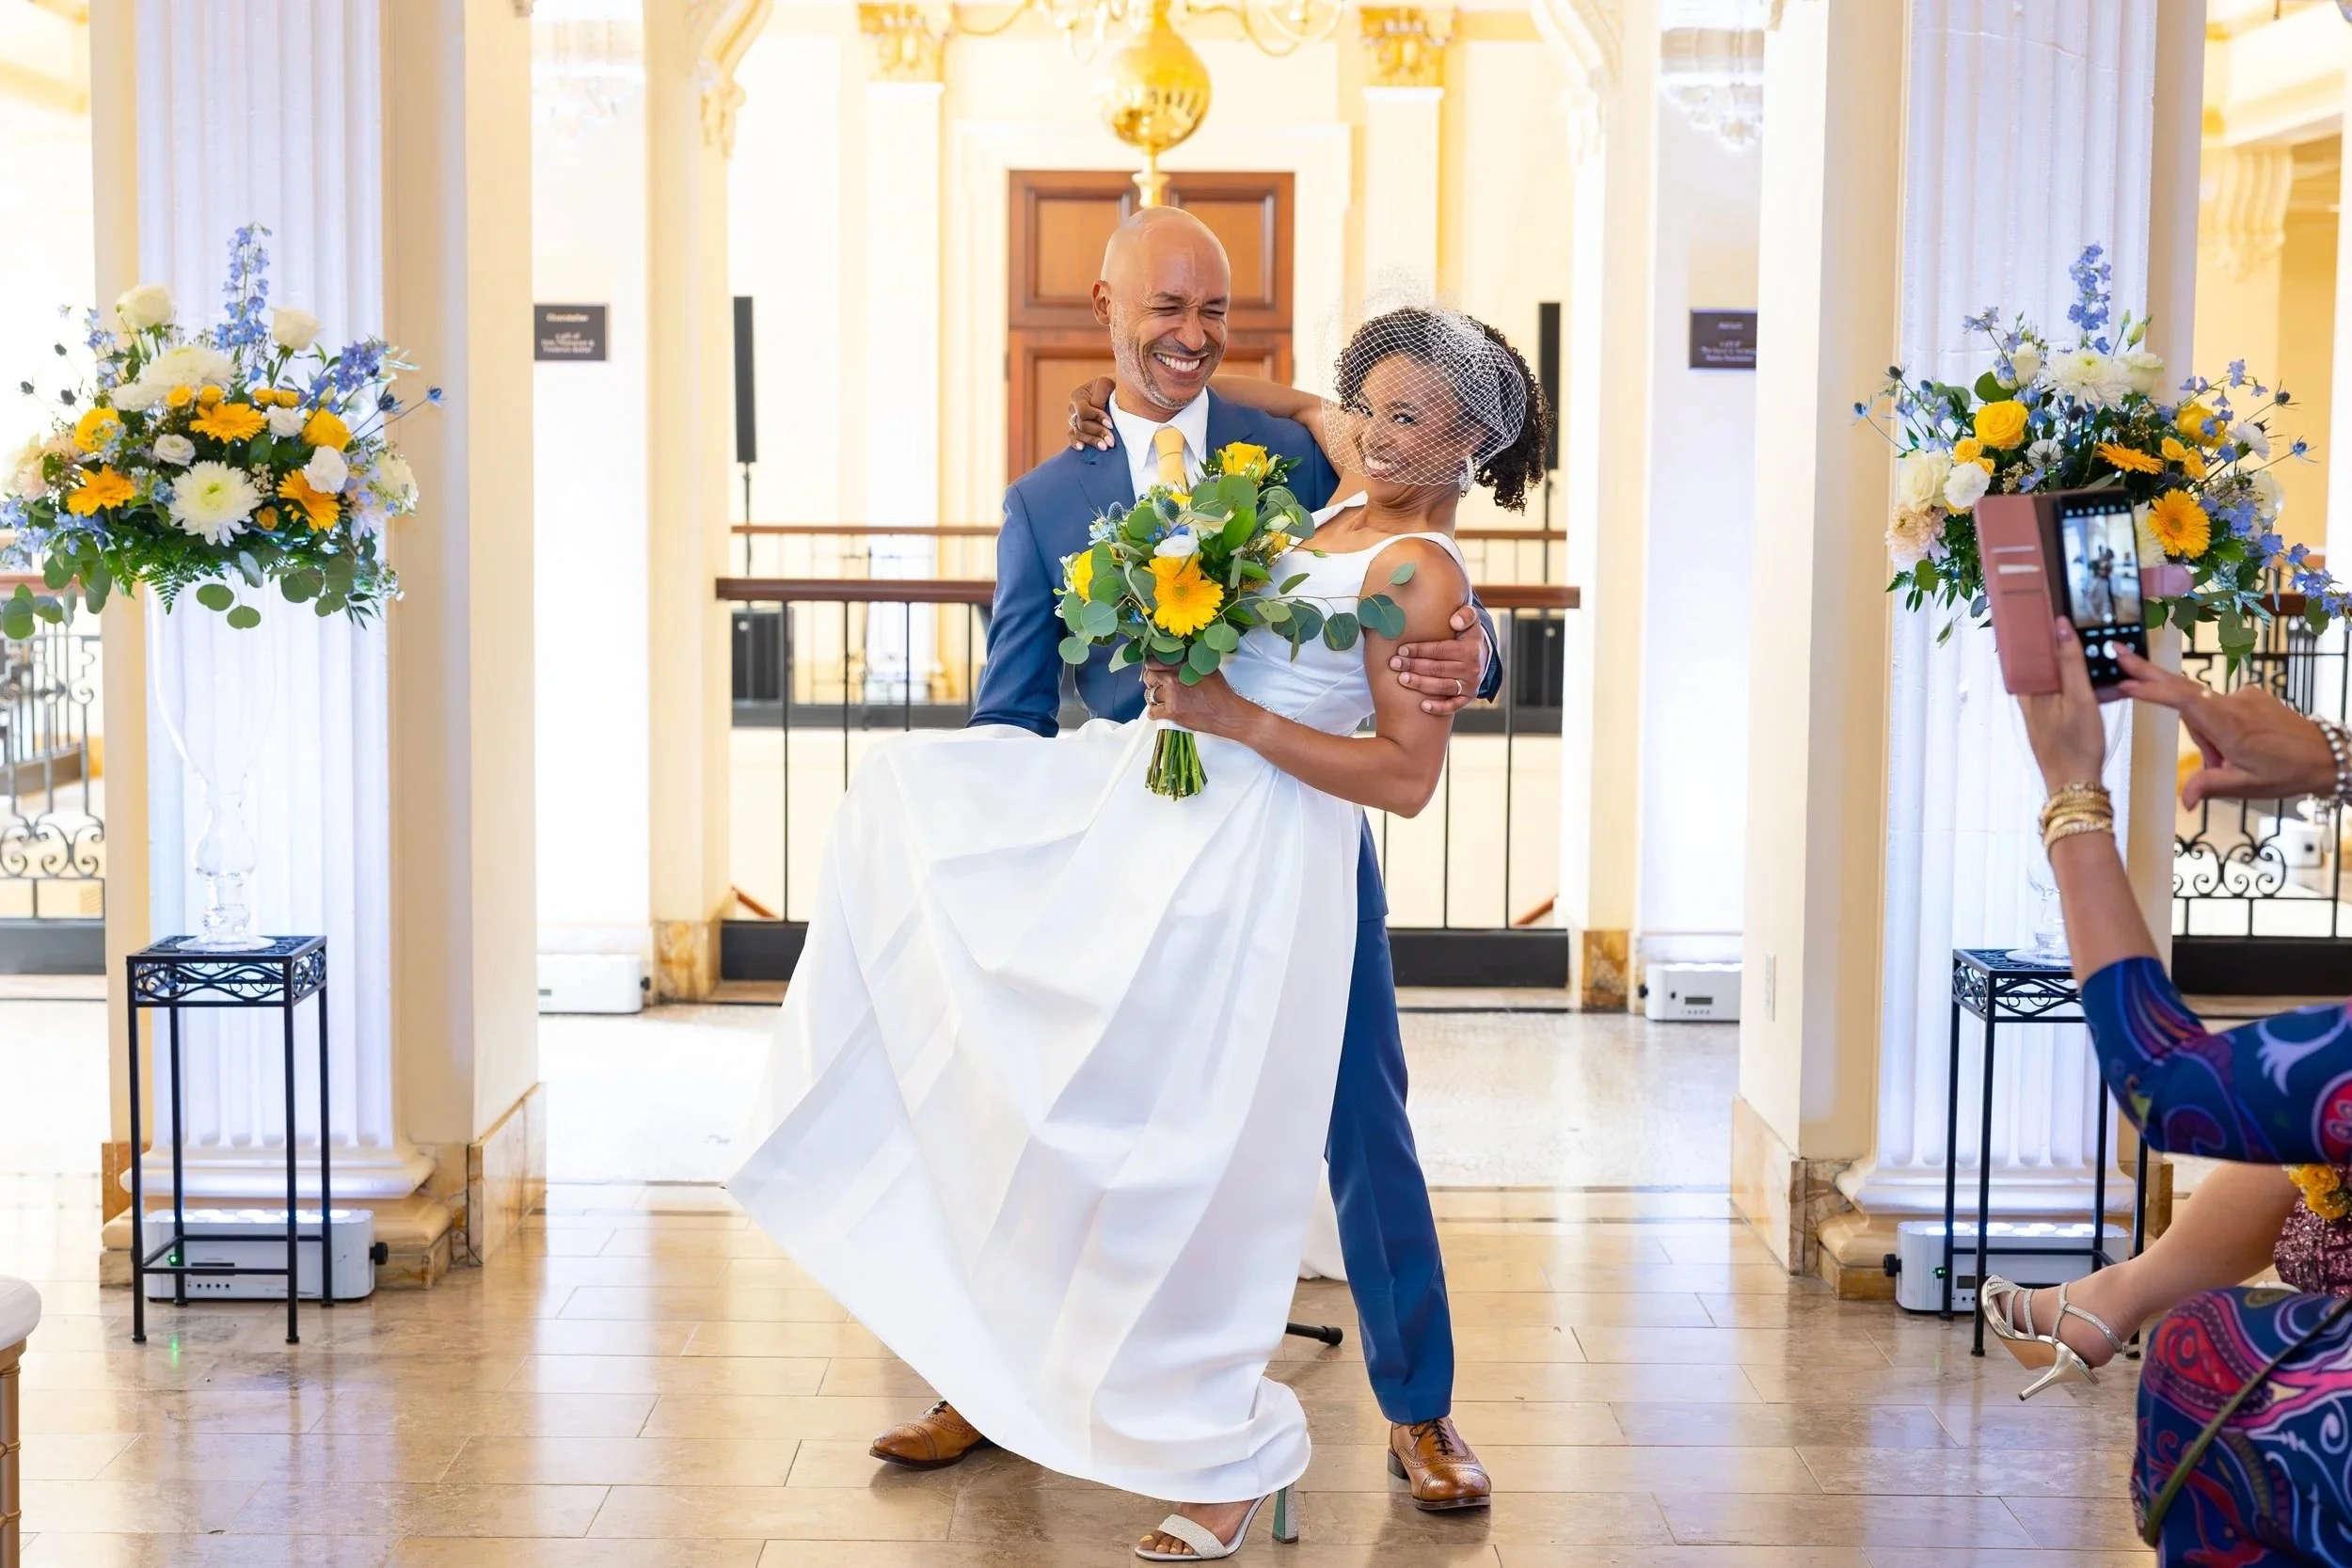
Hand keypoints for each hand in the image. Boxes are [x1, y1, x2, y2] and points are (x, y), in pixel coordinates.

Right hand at [1068, 376, 1116, 450]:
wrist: (1118, 392)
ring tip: (1104, 447)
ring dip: (1092, 441)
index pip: (1084, 411)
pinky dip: (1075, 443)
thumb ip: (1100, 395)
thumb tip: (1096, 409)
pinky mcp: (1077, 429)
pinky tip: (1082, 448)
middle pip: (1082, 424)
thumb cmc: (1113, 386)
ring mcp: (1074, 420)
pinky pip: (1072, 437)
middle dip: (1098, 433)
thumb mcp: (1107, 383)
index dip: (1097, 418)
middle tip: (1111, 441)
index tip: (1111, 424)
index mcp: (1078, 395)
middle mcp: (1074, 408)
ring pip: (1079, 433)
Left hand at [1142, 659, 1257, 740]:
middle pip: (1149, 677)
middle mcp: (1173, 679)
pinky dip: (1154, 713)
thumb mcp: (1207, 668)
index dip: (1152, 667)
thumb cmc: (1220, 691)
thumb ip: (1189, 663)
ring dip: (1152, 697)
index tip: (1155, 671)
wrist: (1227, 713)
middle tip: (1156, 685)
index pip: (1154, 662)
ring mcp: (1171, 696)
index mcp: (1181, 666)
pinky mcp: (1172, 712)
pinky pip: (1152, 712)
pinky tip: (1160, 711)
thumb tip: (1178, 660)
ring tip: (1159, 699)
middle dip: (1151, 681)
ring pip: (1149, 695)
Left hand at [1390, 605, 1486, 715]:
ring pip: (1442, 687)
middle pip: (1438, 668)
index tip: (1402, 649)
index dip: (1420, 650)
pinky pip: (1453, 706)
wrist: (1481, 655)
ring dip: (1420, 684)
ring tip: (1402, 679)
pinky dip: (1439, 708)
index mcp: (1470, 649)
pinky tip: (1423, 706)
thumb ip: (1465, 615)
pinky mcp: (1468, 698)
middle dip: (1414, 666)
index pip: (1440, 650)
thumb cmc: (1467, 635)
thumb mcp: (1470, 620)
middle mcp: (1472, 669)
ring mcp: (1470, 685)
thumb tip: (1454, 621)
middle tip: (1394, 663)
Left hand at [2018, 619, 2109, 792]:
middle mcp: (2028, 698)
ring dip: (2068, 663)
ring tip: (2089, 647)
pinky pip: (2060, 692)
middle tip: (2077, 622)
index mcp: (2028, 689)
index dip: (2038, 627)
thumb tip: (2060, 625)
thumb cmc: (2077, 743)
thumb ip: (2070, 661)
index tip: (2050, 606)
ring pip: (2052, 676)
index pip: (2027, 648)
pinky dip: (2074, 682)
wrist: (2075, 784)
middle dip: (2057, 643)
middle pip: (2040, 661)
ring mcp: (2038, 710)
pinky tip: (2093, 681)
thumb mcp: (2079, 697)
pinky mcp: (2050, 720)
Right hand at [2115, 646, 2335, 807]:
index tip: (2124, 681)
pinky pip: (2220, 709)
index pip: (2182, 701)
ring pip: (2204, 711)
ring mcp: (2243, 696)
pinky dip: (2218, 727)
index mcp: (2228, 725)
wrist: (2328, 755)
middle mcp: (2233, 703)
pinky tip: (2237, 748)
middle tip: (2119, 653)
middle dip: (2147, 671)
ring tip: (2227, 762)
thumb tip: (2184, 801)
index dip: (2151, 690)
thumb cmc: (2288, 772)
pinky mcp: (2251, 696)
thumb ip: (2208, 786)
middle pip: (2181, 685)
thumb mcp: (2245, 786)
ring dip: (2204, 734)